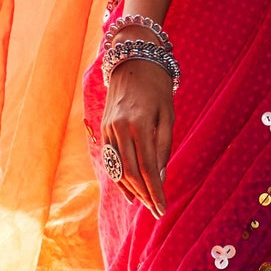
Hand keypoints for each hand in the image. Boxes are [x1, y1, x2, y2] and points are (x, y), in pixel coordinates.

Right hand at [101, 57, 173, 216]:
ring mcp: (108, 128)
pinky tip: (128, 190)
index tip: (162, 208)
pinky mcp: (103, 128)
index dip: (155, 191)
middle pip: (129, 173)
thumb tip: (159, 177)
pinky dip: (119, 176)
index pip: (146, 168)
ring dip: (131, 189)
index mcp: (139, 123)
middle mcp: (119, 128)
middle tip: (155, 210)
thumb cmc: (157, 87)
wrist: (132, 60)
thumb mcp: (167, 115)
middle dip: (144, 195)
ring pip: (117, 168)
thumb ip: (163, 147)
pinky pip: (111, 158)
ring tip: (145, 203)